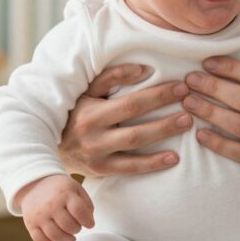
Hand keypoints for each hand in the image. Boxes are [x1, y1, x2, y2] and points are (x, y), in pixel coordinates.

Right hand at [18, 174, 94, 240]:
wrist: (35, 185)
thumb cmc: (61, 189)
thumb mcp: (76, 188)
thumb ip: (86, 204)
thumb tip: (89, 222)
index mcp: (65, 194)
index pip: (79, 211)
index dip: (87, 221)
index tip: (90, 224)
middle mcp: (51, 205)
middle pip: (68, 225)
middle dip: (77, 230)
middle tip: (78, 228)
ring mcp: (39, 215)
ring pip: (55, 235)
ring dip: (66, 240)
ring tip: (71, 237)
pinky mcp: (30, 224)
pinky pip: (40, 240)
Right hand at [59, 63, 192, 176]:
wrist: (48, 144)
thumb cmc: (75, 110)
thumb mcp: (87, 90)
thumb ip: (113, 77)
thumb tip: (145, 70)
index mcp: (90, 112)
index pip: (130, 102)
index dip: (157, 95)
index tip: (181, 86)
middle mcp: (93, 135)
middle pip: (136, 125)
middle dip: (166, 115)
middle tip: (191, 105)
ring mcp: (97, 155)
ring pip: (135, 147)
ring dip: (163, 135)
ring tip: (188, 125)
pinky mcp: (101, 170)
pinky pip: (130, 168)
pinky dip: (153, 164)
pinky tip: (174, 158)